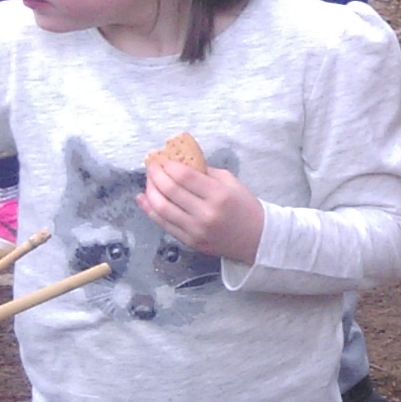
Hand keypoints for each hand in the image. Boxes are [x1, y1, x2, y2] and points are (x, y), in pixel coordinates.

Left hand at [138, 147, 265, 265]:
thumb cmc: (245, 206)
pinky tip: (143, 198)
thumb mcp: (231, 182)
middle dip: (155, 175)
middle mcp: (205, 214)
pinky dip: (149, 210)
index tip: (162, 159)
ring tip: (148, 181)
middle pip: (170, 191)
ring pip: (162, 208)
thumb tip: (179, 164)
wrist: (257, 239)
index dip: (168, 165)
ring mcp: (195, 230)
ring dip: (150, 191)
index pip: (184, 176)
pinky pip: (164, 224)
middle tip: (151, 166)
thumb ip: (205, 172)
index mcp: (219, 195)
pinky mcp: (190, 242)